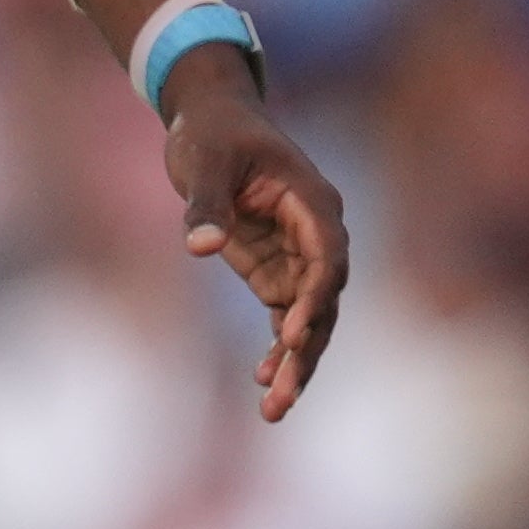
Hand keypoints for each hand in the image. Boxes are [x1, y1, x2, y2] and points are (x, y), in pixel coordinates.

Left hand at [161, 59, 347, 418]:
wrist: (211, 119)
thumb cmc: (213, 132)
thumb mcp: (205, 161)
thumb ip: (206, 204)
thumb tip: (201, 247)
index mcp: (313, 203)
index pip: (327, 257)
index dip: (314, 295)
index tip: (291, 333)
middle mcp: (316, 234)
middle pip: (322, 300)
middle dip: (304, 350)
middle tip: (281, 396)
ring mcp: (297, 256)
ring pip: (308, 317)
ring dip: (294, 361)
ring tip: (272, 408)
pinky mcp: (274, 269)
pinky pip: (284, 315)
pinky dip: (276, 348)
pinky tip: (261, 382)